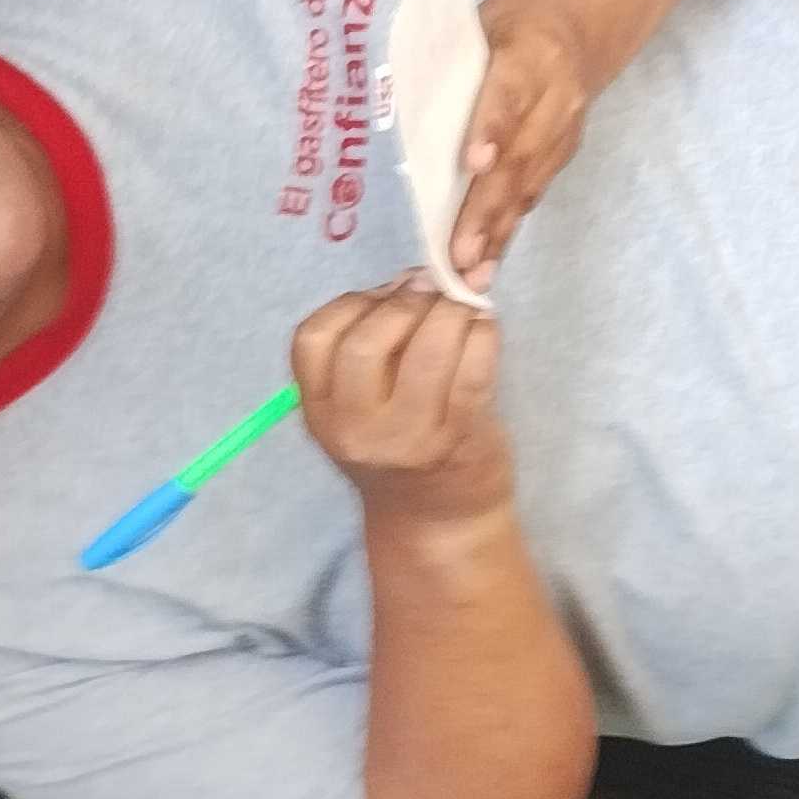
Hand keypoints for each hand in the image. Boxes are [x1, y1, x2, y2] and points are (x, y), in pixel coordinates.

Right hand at [293, 277, 509, 523]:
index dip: (354, 301)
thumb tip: (415, 279)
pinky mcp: (459, 437)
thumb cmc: (401, 446)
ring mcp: (408, 436)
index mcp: (320, 412)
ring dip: (452, 313)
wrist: (437, 520)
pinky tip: (484, 328)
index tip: (387, 294)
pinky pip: (475, 367)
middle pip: (367, 341)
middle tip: (431, 293)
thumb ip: (372, 345)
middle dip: (405, 303)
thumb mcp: (360, 406)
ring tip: (463, 309)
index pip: (313, 338)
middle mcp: (355, 428)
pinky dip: (484, 334)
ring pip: (429, 348)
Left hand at [455, 0, 592, 284]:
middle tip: (460, 255)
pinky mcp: (566, 153)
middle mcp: (556, 98)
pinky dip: (510, 228)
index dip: (490, 129)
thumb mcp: (478, 25)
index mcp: (528, 55)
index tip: (473, 165)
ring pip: (530, 184)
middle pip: (519, 156)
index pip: (507, 96)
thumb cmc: (509, 24)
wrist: (579, 25)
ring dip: (500, 231)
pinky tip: (489, 261)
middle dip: (487, 209)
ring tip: (472, 274)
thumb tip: (398, 111)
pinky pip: (535, 193)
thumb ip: (449, 65)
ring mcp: (565, 130)